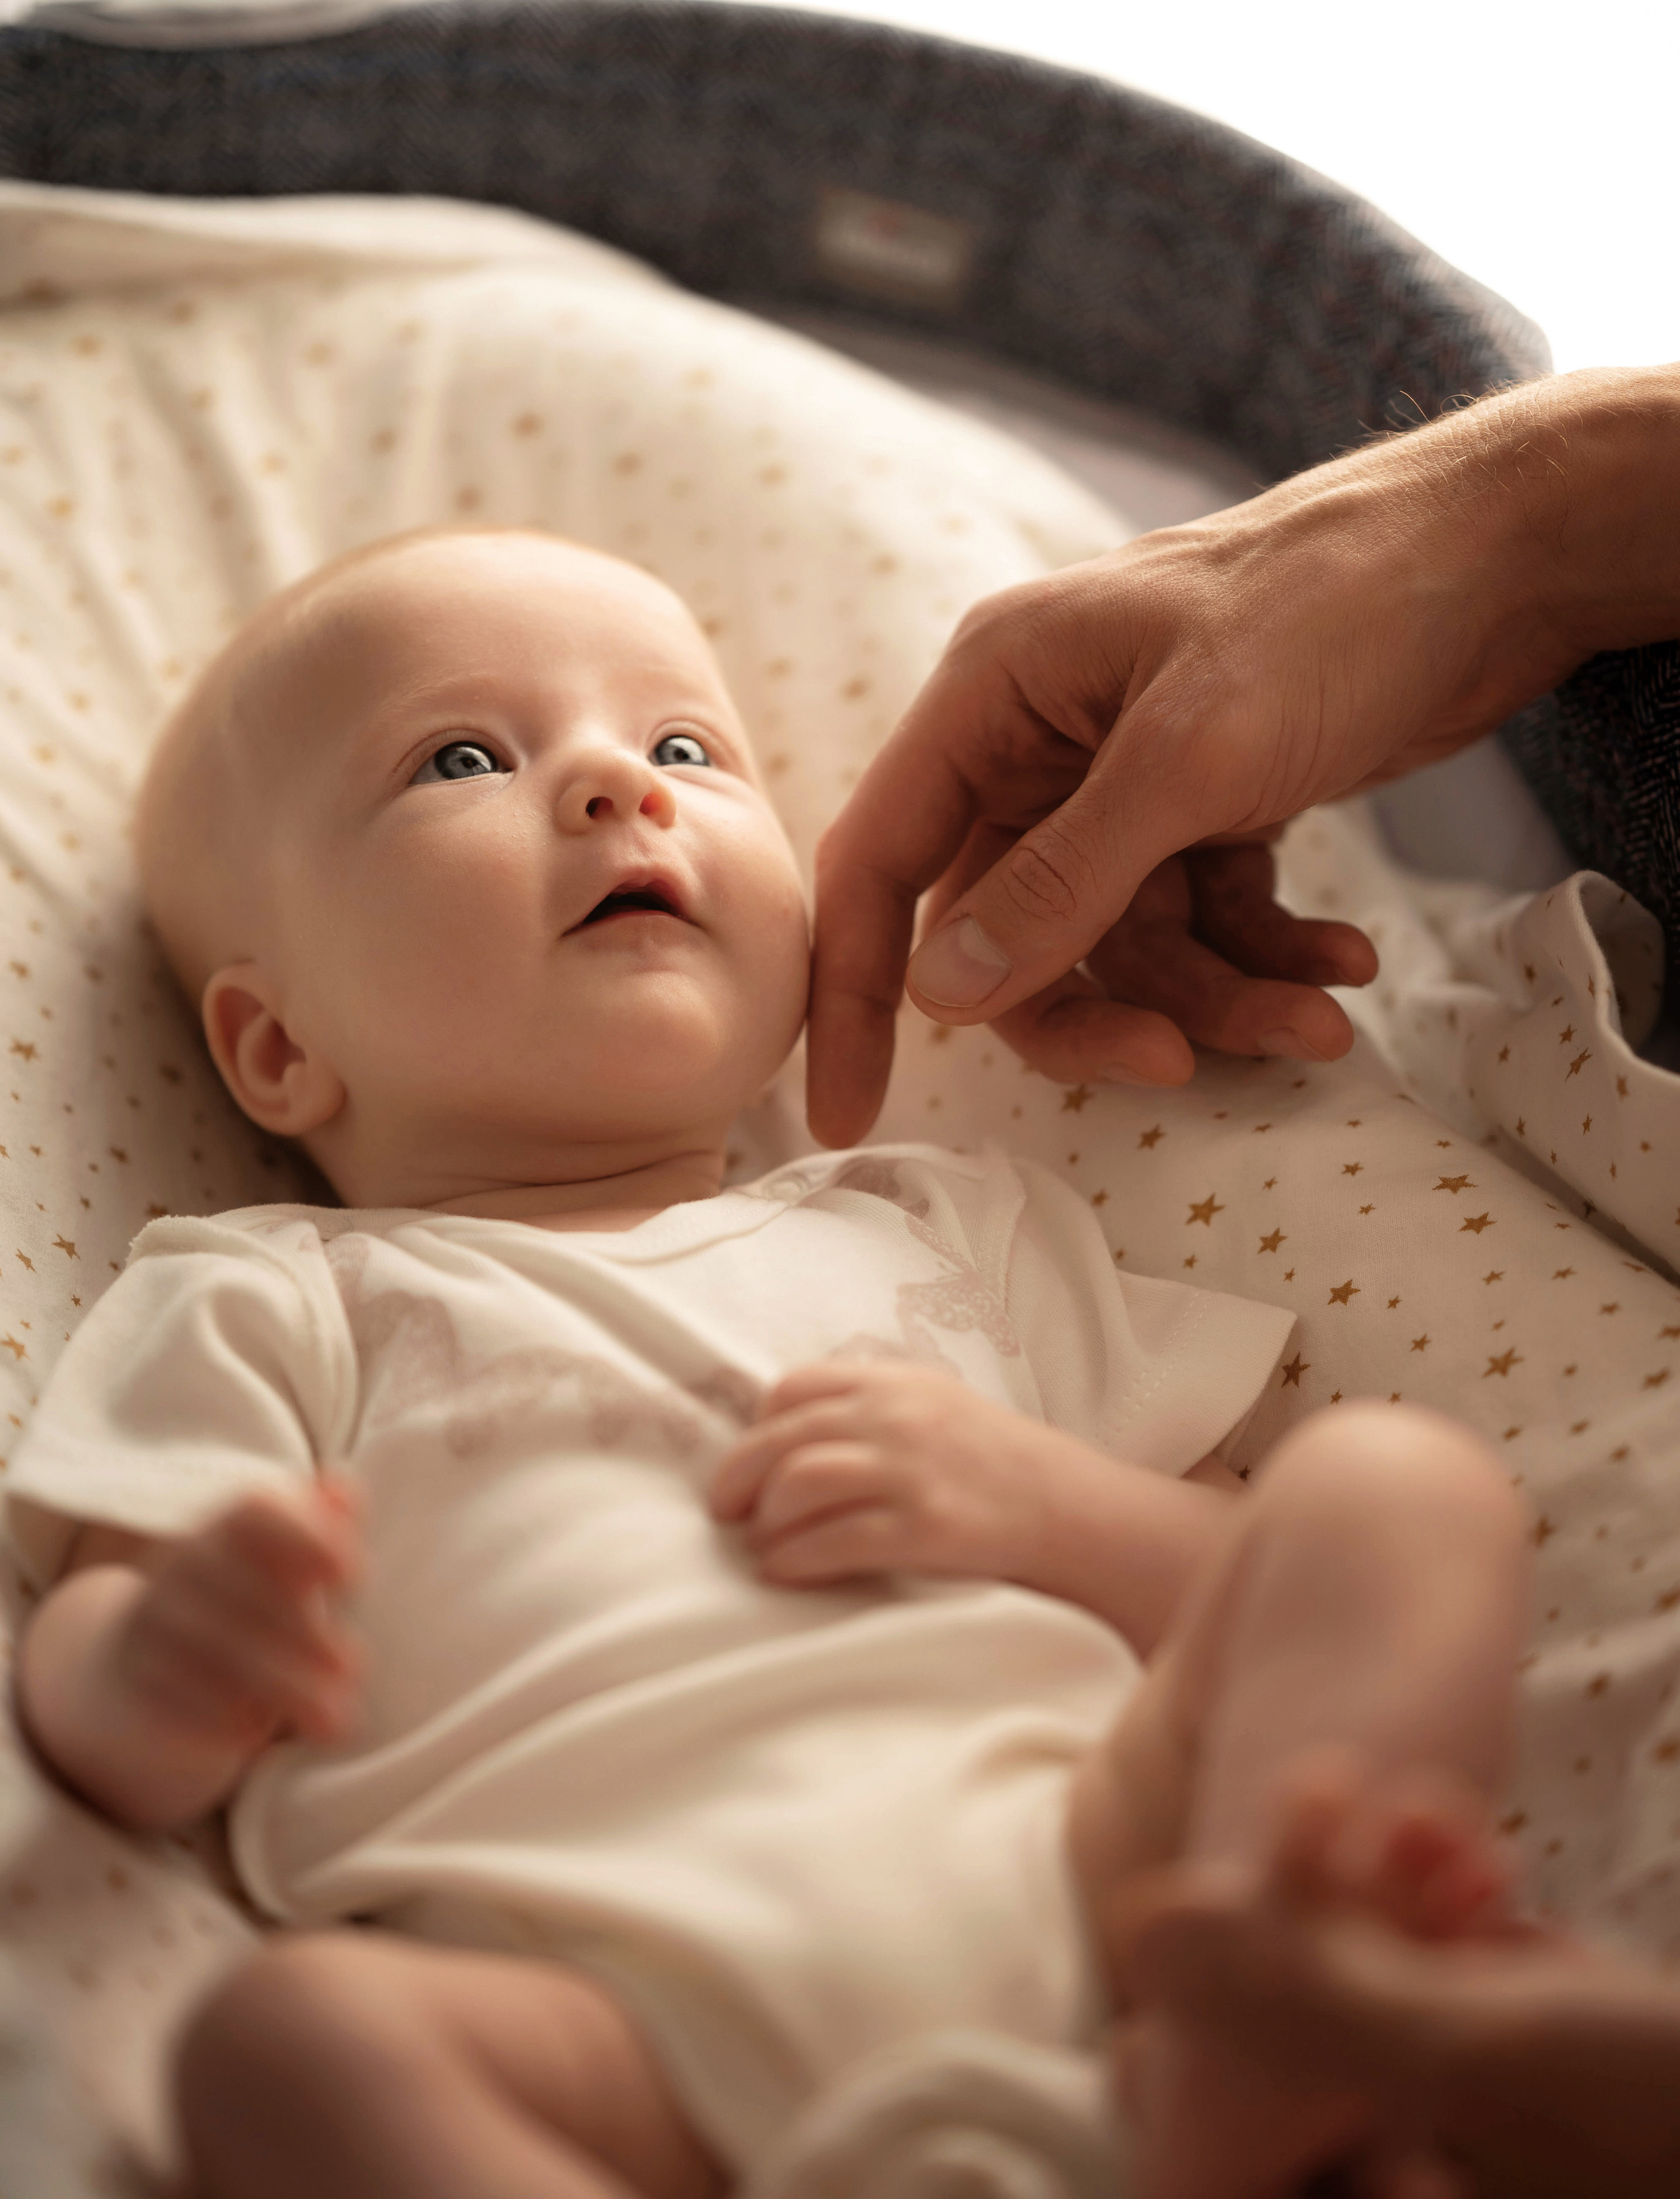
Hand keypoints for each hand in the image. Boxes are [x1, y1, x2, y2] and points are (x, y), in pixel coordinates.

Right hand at [117, 1479, 362, 1754]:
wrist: (134, 1664)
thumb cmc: (242, 1605)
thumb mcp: (283, 1563)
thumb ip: (322, 1526)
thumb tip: (346, 1487)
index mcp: (224, 1528)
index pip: (256, 1510)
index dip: (308, 1535)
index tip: (354, 1576)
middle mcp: (181, 1569)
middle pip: (241, 1590)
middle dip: (304, 1633)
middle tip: (357, 1668)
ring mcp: (149, 1627)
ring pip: (214, 1653)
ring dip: (282, 1687)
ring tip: (337, 1720)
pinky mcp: (133, 1686)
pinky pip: (174, 1703)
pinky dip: (219, 1721)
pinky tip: (257, 1734)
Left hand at [709, 1360, 1045, 1586]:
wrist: (1066, 1505)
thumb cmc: (991, 1460)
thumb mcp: (932, 1404)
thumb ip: (870, 1406)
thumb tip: (790, 1435)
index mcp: (892, 1383)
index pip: (794, 1387)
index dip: (760, 1426)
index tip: (753, 1459)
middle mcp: (896, 1418)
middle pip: (783, 1437)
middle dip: (739, 1477)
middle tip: (724, 1511)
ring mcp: (910, 1472)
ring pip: (800, 1482)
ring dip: (767, 1519)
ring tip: (762, 1544)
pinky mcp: (924, 1528)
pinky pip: (834, 1541)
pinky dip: (794, 1558)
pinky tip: (783, 1571)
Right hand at [806, 370, 1674, 1144]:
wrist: (1500, 556)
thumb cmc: (1335, 607)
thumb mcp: (1191, 755)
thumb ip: (1063, 879)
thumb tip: (945, 994)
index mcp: (993, 694)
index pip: (881, 863)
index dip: (856, 992)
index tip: (844, 1115)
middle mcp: (1041, 742)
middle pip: (1008, 931)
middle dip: (1098, 1006)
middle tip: (1181, 1058)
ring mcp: (1126, 778)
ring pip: (1119, 943)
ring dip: (1214, 995)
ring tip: (1321, 1015)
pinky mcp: (1207, 806)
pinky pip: (1199, 920)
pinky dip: (1262, 955)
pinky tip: (1341, 961)